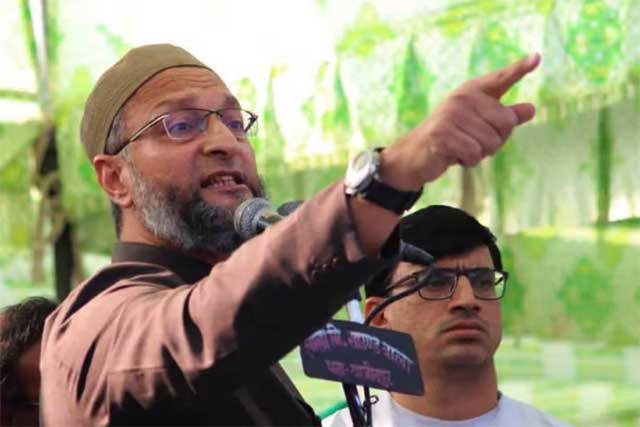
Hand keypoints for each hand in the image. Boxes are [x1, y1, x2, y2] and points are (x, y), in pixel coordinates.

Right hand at [380, 53, 540, 190]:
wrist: (414, 154)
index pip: (501, 78)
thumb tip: (531, 109)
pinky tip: (453, 155)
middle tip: (471, 140)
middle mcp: (463, 98)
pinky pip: (475, 154)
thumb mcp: (479, 124)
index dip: (519, 69)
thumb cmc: (451, 137)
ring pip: (491, 143)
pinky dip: (468, 161)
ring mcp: (451, 115)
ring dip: (479, 154)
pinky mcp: (443, 134)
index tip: (537, 58)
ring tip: (460, 147)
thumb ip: (504, 117)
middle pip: (506, 123)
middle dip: (495, 141)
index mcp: (473, 91)